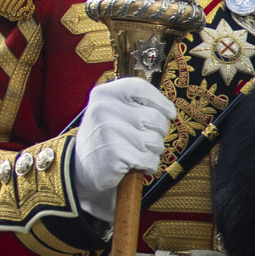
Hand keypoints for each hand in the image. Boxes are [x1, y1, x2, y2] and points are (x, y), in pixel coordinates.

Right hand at [68, 77, 175, 215]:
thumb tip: (168, 111)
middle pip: (155, 117)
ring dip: (154, 151)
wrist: (84, 167)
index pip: (141, 88)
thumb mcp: (113, 111)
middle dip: (159, 132)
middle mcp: (104, 109)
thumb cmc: (107, 137)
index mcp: (104, 94)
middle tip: (146, 140)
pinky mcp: (115, 155)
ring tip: (138, 152)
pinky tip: (137, 165)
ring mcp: (109, 132)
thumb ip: (135, 104)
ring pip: (155, 140)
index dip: (161, 101)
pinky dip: (149, 165)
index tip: (170, 113)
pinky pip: (150, 159)